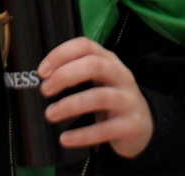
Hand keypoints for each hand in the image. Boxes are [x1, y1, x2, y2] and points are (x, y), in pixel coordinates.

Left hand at [38, 37, 153, 158]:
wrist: (142, 124)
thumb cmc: (111, 99)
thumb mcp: (98, 81)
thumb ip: (76, 75)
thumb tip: (42, 81)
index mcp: (109, 60)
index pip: (85, 46)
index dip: (61, 54)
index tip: (42, 71)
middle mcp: (120, 75)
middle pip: (94, 65)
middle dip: (65, 75)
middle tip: (45, 90)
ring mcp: (127, 100)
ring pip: (100, 97)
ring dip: (70, 105)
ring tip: (50, 114)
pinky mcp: (130, 125)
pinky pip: (105, 129)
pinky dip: (82, 135)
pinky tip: (65, 138)